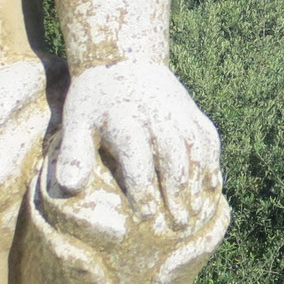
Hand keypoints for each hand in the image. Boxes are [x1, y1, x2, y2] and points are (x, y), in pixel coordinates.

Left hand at [50, 58, 221, 230]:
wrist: (122, 56)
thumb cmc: (95, 98)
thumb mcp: (76, 122)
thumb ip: (73, 155)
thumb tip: (69, 188)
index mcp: (126, 123)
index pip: (138, 163)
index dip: (144, 192)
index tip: (147, 218)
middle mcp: (157, 117)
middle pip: (173, 160)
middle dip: (177, 195)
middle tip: (179, 226)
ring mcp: (179, 112)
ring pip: (196, 150)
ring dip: (198, 182)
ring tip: (198, 211)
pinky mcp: (192, 111)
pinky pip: (209, 138)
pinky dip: (213, 162)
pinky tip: (213, 186)